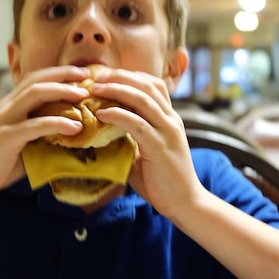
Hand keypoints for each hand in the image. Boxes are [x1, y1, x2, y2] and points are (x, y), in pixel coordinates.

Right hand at [0, 66, 90, 200]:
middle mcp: (6, 106)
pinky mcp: (5, 137)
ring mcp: (4, 120)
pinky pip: (34, 125)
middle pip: (37, 79)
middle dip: (64, 75)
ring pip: (35, 94)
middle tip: (87, 77)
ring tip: (84, 96)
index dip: (58, 73)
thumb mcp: (22, 143)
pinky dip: (57, 123)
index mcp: (9, 105)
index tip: (81, 75)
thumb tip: (72, 134)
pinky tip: (75, 128)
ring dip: (62, 92)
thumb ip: (40, 134)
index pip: (34, 79)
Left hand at [90, 67, 202, 217]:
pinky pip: (136, 123)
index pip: (152, 84)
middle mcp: (171, 119)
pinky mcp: (159, 146)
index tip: (104, 76)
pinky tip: (101, 114)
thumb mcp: (145, 152)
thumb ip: (131, 137)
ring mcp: (167, 131)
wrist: (184, 202)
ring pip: (141, 98)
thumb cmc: (161, 180)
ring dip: (115, 90)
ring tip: (94, 89)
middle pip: (145, 84)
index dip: (128, 76)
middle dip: (118, 77)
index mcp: (169, 118)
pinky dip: (117, 114)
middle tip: (94, 77)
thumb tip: (105, 131)